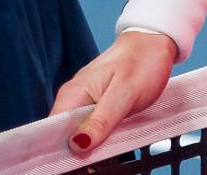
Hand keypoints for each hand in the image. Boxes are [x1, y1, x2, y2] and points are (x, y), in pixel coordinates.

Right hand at [49, 30, 176, 156]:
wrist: (154, 43)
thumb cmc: (142, 62)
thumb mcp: (124, 94)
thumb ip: (101, 120)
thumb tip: (76, 145)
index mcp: (74, 93)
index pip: (52, 131)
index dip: (60, 152)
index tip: (75, 167)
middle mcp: (74, 98)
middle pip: (65, 137)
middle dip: (77, 156)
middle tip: (95, 167)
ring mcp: (86, 102)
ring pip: (79, 136)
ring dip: (90, 151)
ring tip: (103, 163)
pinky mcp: (98, 107)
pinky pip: (92, 130)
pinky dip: (99, 142)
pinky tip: (109, 151)